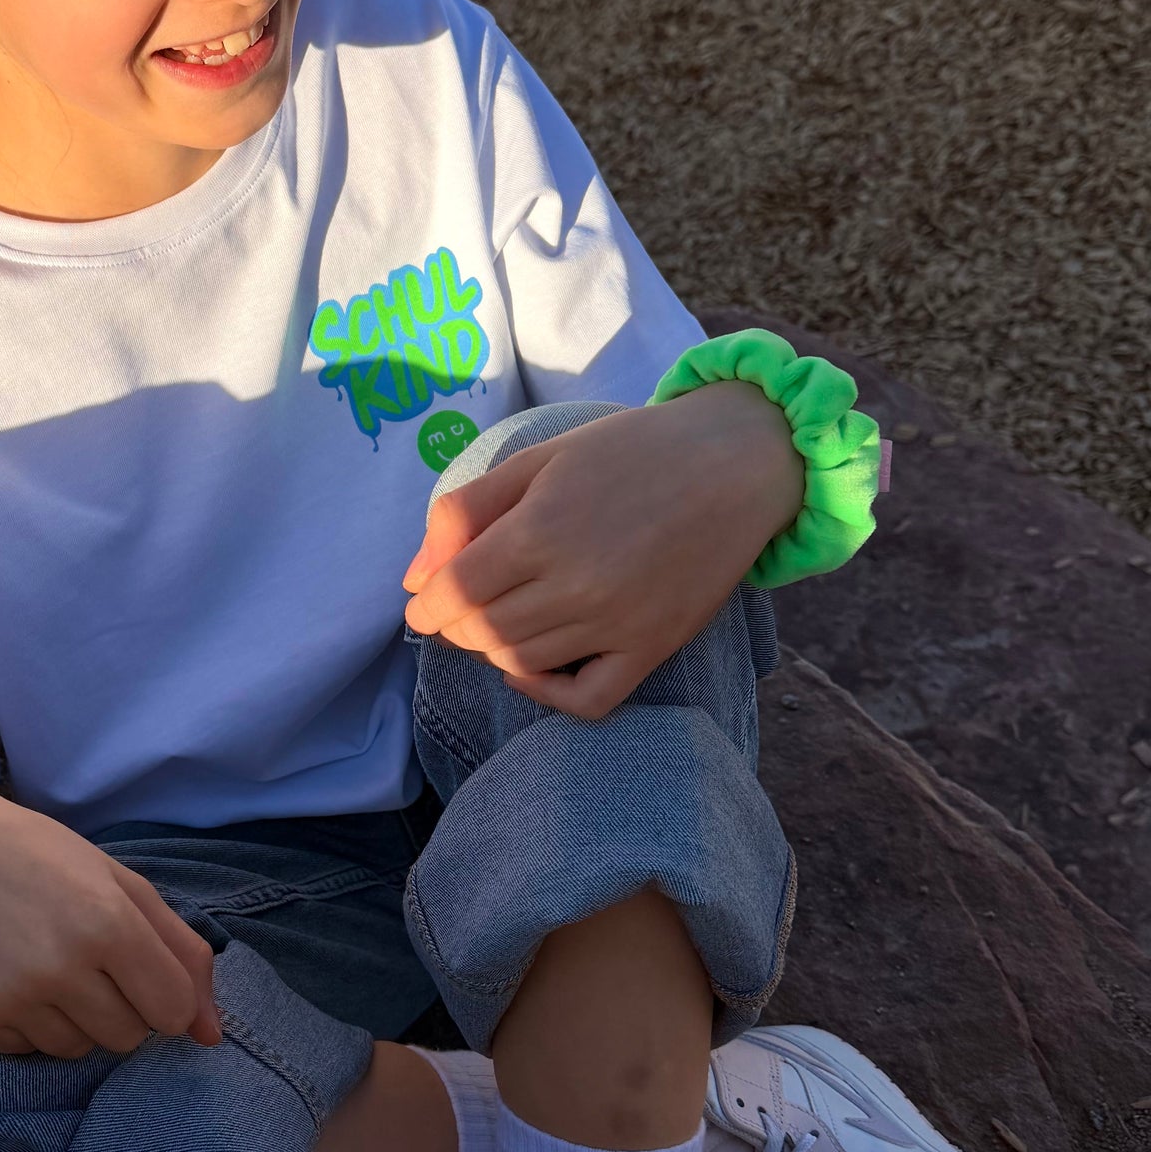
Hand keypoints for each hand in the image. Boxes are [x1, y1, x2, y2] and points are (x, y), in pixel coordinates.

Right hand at [0, 777, 221, 1057]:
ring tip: (39, 963)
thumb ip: (180, 953)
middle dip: (118, 1006)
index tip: (136, 967)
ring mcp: (8, 998)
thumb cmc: (36, 856)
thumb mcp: (118, 882)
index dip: (161, 992)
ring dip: (71, 1017)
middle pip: (127, 1037)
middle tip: (82, 958)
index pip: (171, 1011)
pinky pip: (25, 1051)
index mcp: (105, 922)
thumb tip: (213, 1035)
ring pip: (76, 1050)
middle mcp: (57, 966)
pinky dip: (24, 1023)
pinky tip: (2, 974)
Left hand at [401, 382, 801, 719]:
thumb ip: (467, 512)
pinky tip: (533, 667)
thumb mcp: (538, 460)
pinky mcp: (653, 648)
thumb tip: (415, 579)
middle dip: (455, 626)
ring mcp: (618, 624)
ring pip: (522, 663)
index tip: (423, 605)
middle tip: (459, 609)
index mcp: (542, 530)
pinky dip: (547, 695)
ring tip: (499, 619)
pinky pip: (586, 700)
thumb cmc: (631, 451)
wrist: (736, 462)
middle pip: (482, 632)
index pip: (455, 593)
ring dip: (493, 649)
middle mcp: (577, 585)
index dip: (427, 606)